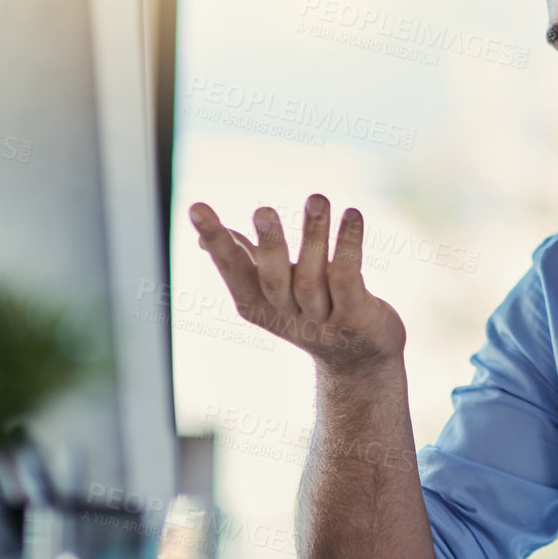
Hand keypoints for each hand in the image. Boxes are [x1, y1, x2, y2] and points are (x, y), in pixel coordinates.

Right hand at [189, 194, 406, 372]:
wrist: (361, 359)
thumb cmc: (313, 312)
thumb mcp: (274, 292)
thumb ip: (246, 261)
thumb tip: (203, 239)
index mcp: (258, 306)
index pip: (233, 271)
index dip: (216, 242)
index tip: (196, 207)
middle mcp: (287, 316)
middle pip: (273, 281)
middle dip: (268, 246)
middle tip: (263, 210)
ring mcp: (321, 321)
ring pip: (313, 277)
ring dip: (314, 235)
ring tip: (316, 198)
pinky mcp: (355, 318)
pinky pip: (349, 278)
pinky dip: (349, 246)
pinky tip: (352, 214)